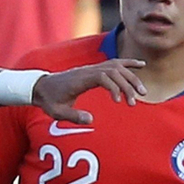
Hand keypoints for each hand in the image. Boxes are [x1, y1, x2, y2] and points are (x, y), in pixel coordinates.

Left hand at [31, 59, 145, 121]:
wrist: (41, 87)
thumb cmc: (49, 100)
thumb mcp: (57, 112)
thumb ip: (73, 115)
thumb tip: (90, 120)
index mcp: (80, 79)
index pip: (103, 77)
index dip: (114, 87)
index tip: (118, 101)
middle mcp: (88, 71)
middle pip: (114, 72)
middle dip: (127, 85)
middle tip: (136, 101)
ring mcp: (92, 68)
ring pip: (117, 67)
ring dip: (132, 77)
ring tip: (143, 91)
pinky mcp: (94, 69)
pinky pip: (114, 63)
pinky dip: (128, 63)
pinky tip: (141, 65)